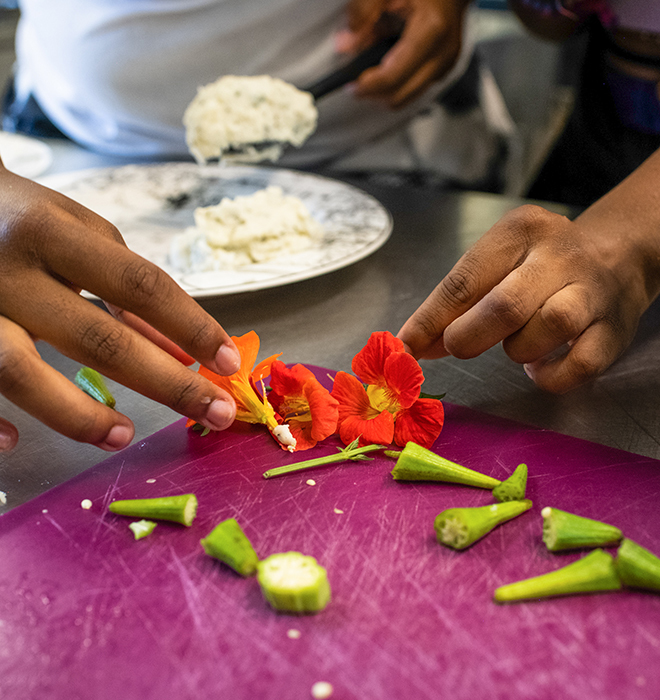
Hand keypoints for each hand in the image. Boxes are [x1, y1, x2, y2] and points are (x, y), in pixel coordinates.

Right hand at [0, 162, 240, 451]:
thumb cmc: (22, 219)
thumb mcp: (80, 234)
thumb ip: (127, 289)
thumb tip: (181, 350)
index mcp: (53, 232)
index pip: (140, 285)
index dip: (192, 326)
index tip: (228, 362)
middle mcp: (9, 269)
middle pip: (98, 338)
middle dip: (167, 384)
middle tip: (217, 413)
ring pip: (19, 371)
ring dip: (77, 414)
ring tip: (123, 437)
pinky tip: (15, 442)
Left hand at [337, 0, 470, 106]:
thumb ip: (363, 13)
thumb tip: (346, 44)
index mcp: (431, 30)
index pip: (395, 74)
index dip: (370, 86)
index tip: (352, 86)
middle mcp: (442, 52)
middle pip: (401, 94)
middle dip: (375, 93)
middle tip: (355, 84)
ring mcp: (445, 64)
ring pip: (407, 97)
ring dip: (385, 90)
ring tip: (371, 73)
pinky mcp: (442, 71)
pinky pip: (414, 89)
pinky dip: (397, 84)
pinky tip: (388, 66)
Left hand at [398, 190, 659, 393]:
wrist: (616, 257)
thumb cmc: (538, 266)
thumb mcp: (497, 265)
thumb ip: (457, 302)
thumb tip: (414, 345)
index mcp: (519, 233)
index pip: (463, 281)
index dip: (429, 320)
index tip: (406, 347)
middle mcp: (558, 257)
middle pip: (505, 305)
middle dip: (470, 336)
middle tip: (459, 346)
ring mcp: (592, 292)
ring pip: (550, 326)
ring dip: (520, 349)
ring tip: (517, 346)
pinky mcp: (613, 330)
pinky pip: (580, 365)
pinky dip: (552, 376)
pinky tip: (541, 368)